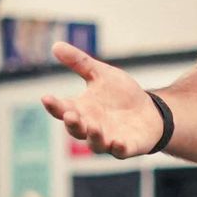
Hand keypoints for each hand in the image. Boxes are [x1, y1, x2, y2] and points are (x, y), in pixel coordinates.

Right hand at [43, 45, 164, 157]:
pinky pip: (120, 151)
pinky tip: (118, 142)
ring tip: (93, 127)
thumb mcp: (100, 74)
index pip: (62, 109)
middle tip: (70, 114)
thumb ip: (79, 63)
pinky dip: (118, 148)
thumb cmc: (120, 94)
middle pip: (76, 130)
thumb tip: (55, 45)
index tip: (46, 97)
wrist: (149, 111)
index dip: (54, 105)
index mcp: (81, 110)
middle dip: (72, 123)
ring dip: (93, 137)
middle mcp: (90, 127)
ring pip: (95, 144)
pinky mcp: (126, 147)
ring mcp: (108, 139)